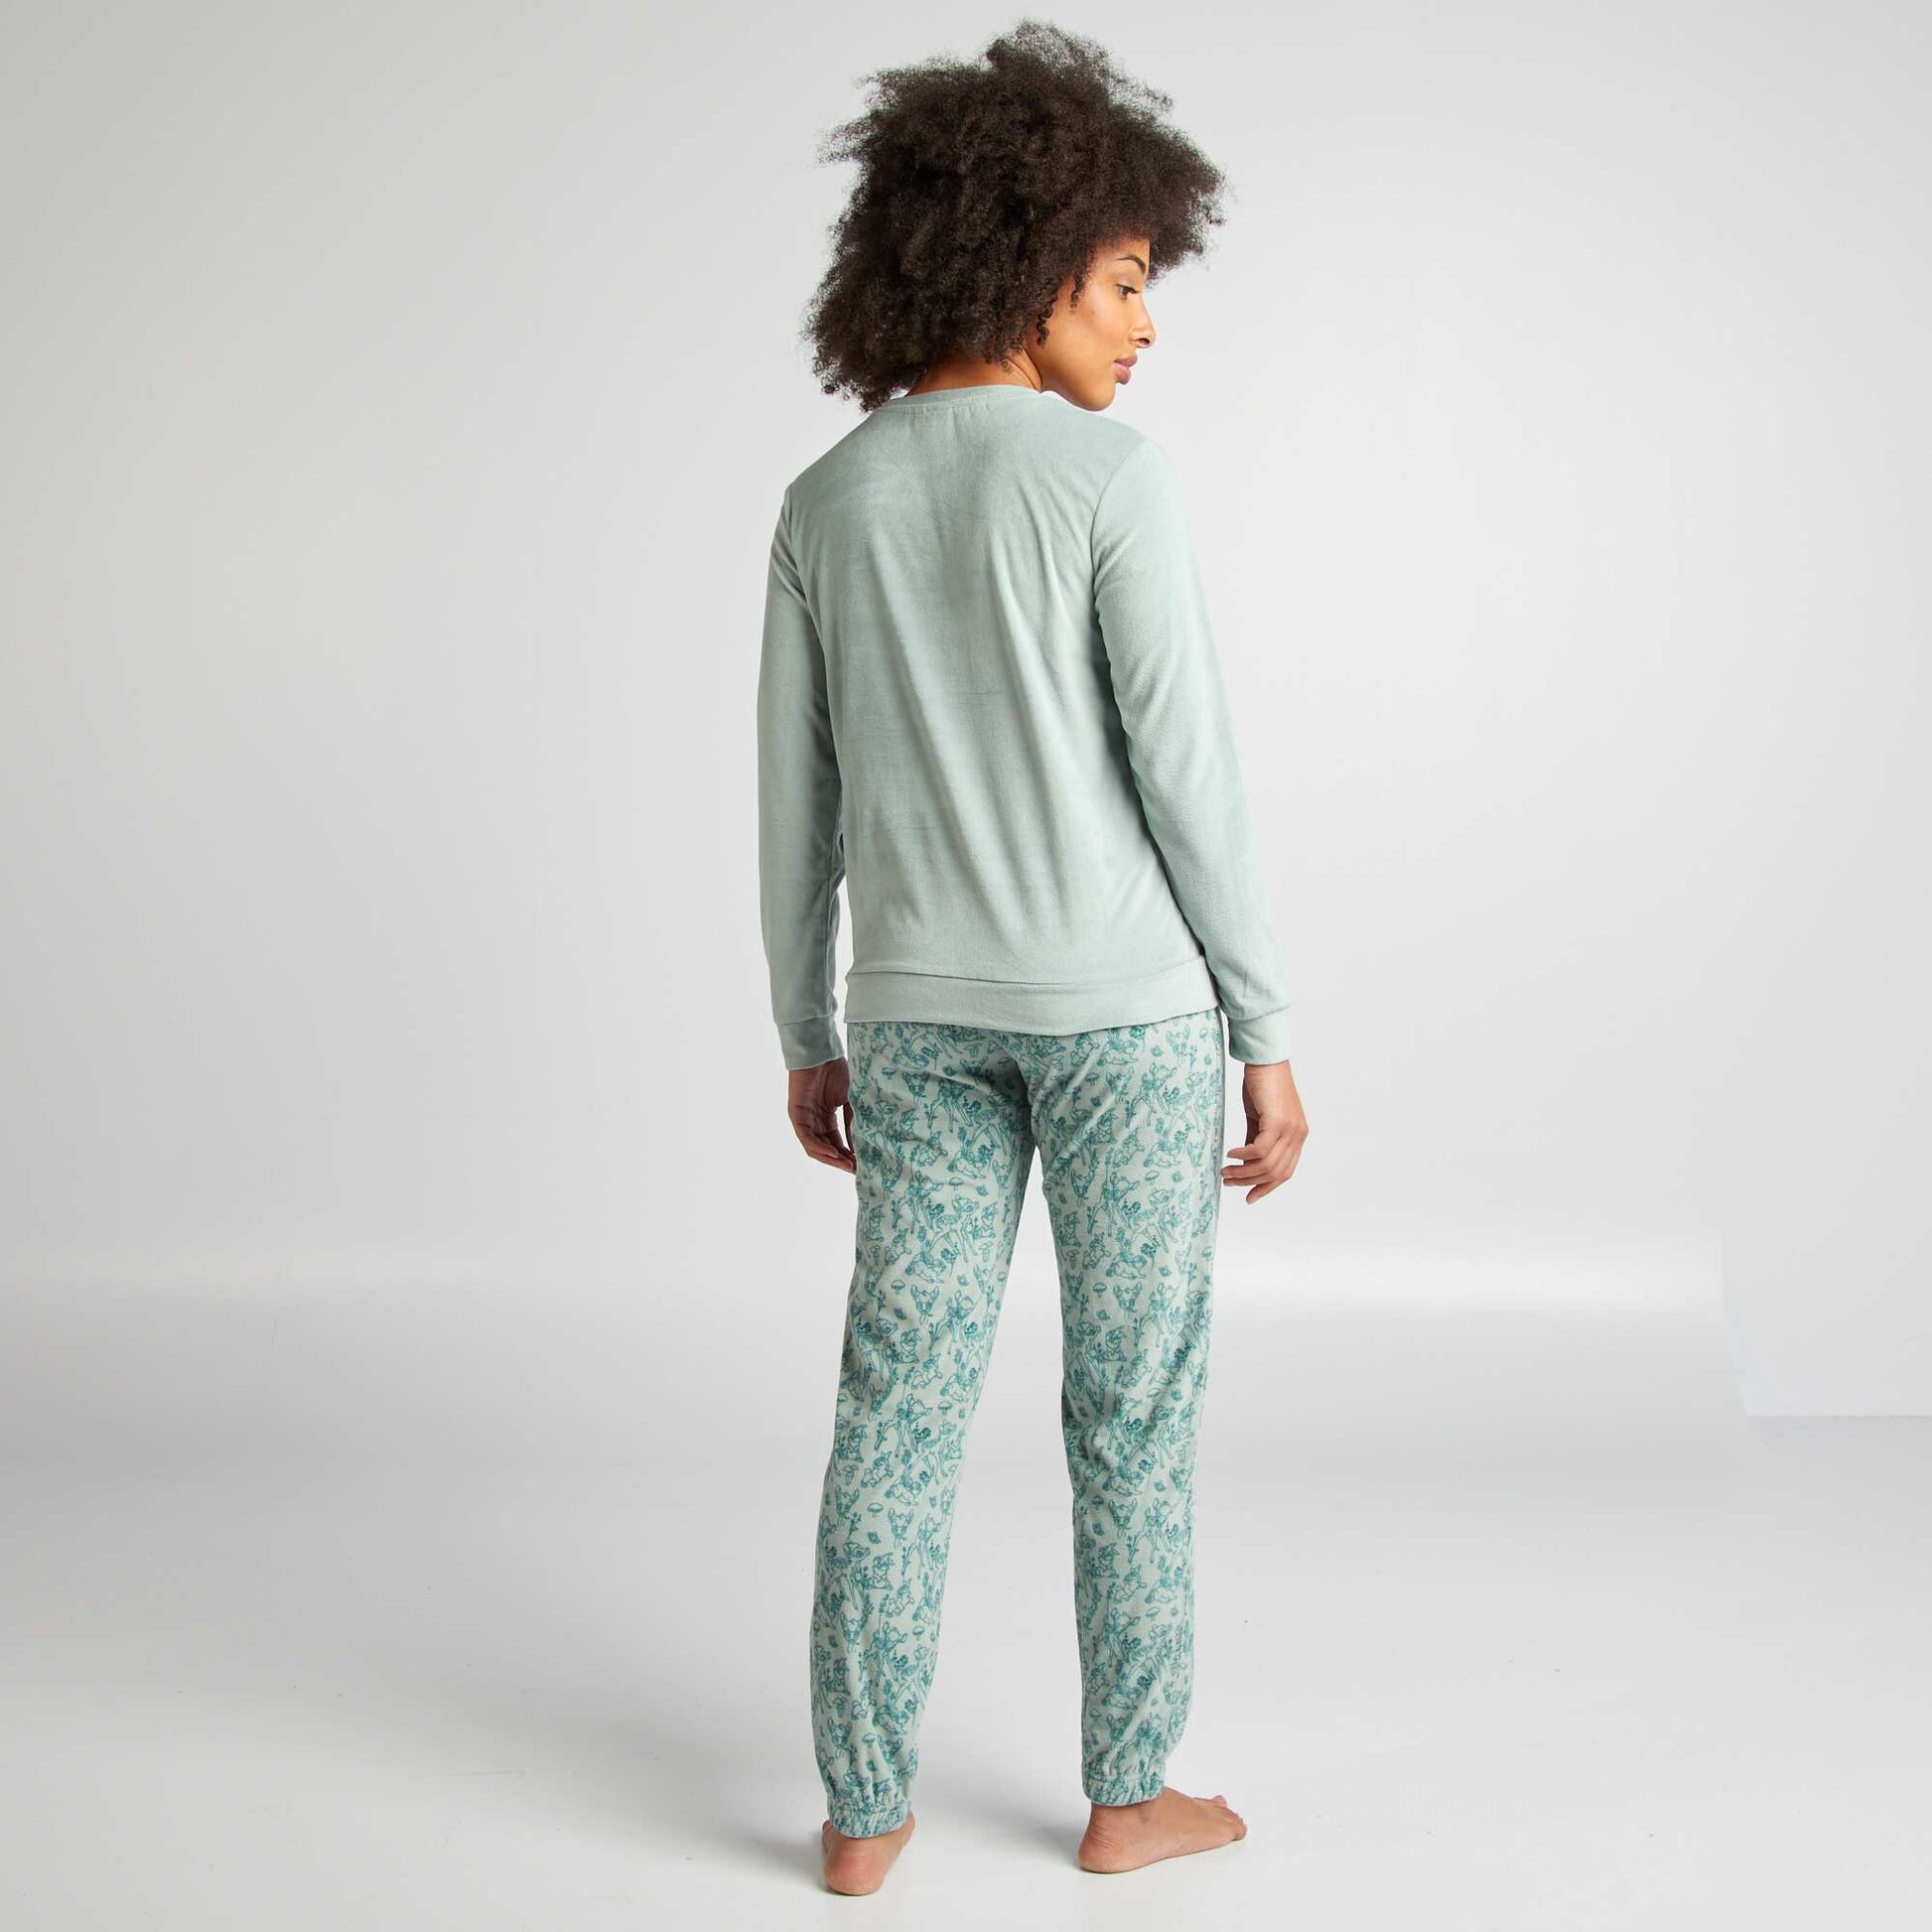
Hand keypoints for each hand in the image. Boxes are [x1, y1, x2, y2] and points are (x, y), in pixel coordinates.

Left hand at [788, 1057, 854, 1173]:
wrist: (822, 1052)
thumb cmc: (836, 1070)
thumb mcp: (851, 1100)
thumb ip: (853, 1121)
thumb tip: (863, 1145)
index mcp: (827, 1117)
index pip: (837, 1143)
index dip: (849, 1156)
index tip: (864, 1165)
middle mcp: (814, 1121)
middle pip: (826, 1149)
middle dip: (841, 1161)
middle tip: (857, 1170)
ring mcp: (804, 1119)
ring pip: (815, 1147)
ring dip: (831, 1158)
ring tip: (847, 1165)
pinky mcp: (796, 1114)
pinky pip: (806, 1137)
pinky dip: (819, 1147)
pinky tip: (833, 1153)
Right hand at [1222, 1059, 1306, 1203]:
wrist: (1265, 1059)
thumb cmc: (1262, 1084)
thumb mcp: (1260, 1118)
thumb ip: (1256, 1140)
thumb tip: (1245, 1163)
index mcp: (1297, 1136)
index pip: (1285, 1172)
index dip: (1267, 1188)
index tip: (1248, 1197)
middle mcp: (1298, 1135)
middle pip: (1276, 1173)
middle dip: (1250, 1182)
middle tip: (1228, 1182)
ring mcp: (1291, 1129)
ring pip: (1267, 1165)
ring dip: (1243, 1172)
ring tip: (1225, 1171)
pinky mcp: (1278, 1121)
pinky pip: (1260, 1150)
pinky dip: (1244, 1156)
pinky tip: (1230, 1155)